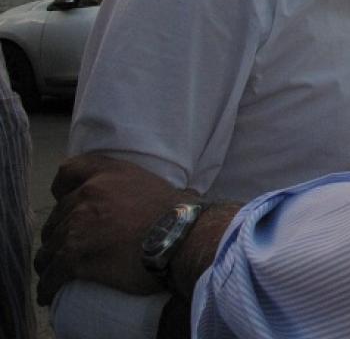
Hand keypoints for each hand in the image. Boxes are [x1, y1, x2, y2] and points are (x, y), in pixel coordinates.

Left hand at [35, 153, 186, 304]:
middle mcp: (87, 194)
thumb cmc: (181, 215)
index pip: (69, 171)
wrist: (182, 239)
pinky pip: (51, 274)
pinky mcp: (74, 257)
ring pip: (49, 247)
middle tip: (70, 248)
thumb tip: (186, 195)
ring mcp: (78, 225)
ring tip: (55, 274)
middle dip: (60, 233)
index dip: (62, 188)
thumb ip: (151, 189)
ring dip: (50, 261)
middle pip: (57, 216)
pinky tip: (51, 293)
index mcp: (108, 174)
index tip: (64, 199)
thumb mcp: (163, 186)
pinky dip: (48, 285)